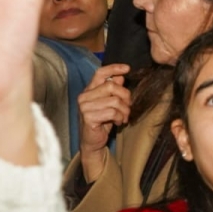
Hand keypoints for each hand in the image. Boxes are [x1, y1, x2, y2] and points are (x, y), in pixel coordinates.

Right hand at [77, 64, 131, 180]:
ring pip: (114, 100)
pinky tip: (118, 122)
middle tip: (128, 107)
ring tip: (124, 117)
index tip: (127, 69)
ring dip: (124, 110)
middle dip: (125, 97)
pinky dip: (119, 118)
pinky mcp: (88, 117)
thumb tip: (121, 76)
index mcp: (89, 90)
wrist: (93, 143)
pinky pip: (112, 112)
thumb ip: (113, 90)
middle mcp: (84, 96)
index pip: (100, 73)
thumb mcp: (110, 104)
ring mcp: (84, 107)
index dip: (114, 68)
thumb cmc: (102, 122)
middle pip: (111, 86)